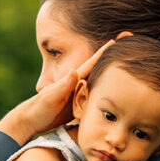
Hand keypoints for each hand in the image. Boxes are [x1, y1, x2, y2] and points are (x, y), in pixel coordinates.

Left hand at [0, 33, 130, 141]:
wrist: (30, 121)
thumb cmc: (38, 109)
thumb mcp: (50, 98)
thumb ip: (61, 86)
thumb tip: (73, 71)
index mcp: (73, 80)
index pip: (92, 63)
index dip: (105, 52)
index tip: (118, 39)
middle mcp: (78, 84)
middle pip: (100, 68)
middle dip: (113, 56)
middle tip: (129, 42)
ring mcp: (80, 94)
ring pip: (101, 81)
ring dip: (113, 72)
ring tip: (129, 62)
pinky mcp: (80, 105)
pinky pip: (97, 95)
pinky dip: (108, 90)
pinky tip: (117, 89)